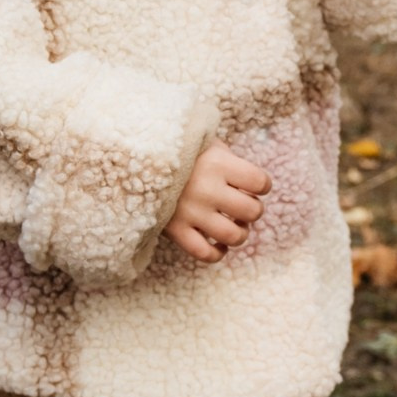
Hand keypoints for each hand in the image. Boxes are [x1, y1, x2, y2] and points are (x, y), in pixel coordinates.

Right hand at [165, 140, 270, 262]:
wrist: (133, 159)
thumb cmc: (178, 151)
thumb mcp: (205, 143)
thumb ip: (230, 159)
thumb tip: (251, 183)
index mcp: (218, 163)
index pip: (261, 182)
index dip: (262, 185)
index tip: (254, 185)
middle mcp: (208, 189)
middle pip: (252, 211)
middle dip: (253, 210)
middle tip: (242, 206)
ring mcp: (191, 212)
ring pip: (233, 236)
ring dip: (240, 234)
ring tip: (233, 226)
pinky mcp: (175, 230)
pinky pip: (205, 254)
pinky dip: (217, 253)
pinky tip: (218, 244)